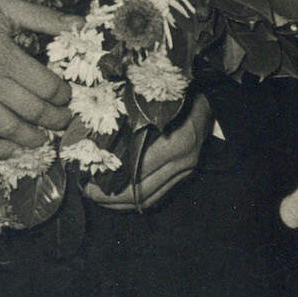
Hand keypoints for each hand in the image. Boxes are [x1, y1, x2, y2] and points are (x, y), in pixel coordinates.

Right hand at [0, 0, 73, 157]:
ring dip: (31, 138)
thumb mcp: (4, 6)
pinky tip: (10, 150)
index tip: (67, 95)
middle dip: (55, 119)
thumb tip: (79, 25)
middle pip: (33, 110)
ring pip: (8, 128)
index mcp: (5, 57)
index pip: (46, 86)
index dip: (63, 94)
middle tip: (65, 121)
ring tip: (44, 139)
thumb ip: (44, 17)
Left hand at [84, 94, 211, 209]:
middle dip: (111, 198)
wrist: (212, 94)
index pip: (135, 173)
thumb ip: (128, 117)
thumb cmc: (178, 92)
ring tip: (100, 198)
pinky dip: (139, 200)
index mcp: (174, 143)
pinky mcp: (188, 173)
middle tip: (87, 192)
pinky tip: (121, 198)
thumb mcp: (152, 99)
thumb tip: (91, 131)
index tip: (85, 180)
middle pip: (141, 192)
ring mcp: (187, 169)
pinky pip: (160, 194)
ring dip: (123, 203)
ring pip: (150, 198)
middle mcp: (183, 161)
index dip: (108, 181)